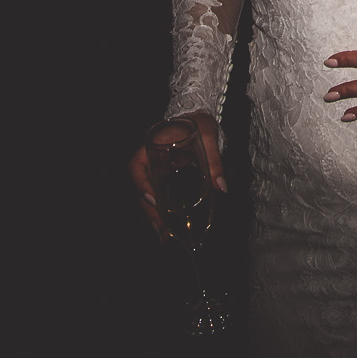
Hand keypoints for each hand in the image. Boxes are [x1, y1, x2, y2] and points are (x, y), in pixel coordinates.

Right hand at [128, 110, 225, 234]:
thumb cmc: (198, 124)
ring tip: (164, 236)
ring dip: (154, 217)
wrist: (198, 121)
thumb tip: (221, 187)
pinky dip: (161, 215)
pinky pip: (157, 199)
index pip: (136, 168)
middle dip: (149, 211)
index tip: (153, 199)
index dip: (140, 185)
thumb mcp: (208, 136)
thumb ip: (214, 160)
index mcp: (151, 147)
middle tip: (161, 228)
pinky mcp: (163, 182)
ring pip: (147, 198)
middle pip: (140, 189)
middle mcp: (148, 163)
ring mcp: (154, 174)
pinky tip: (168, 231)